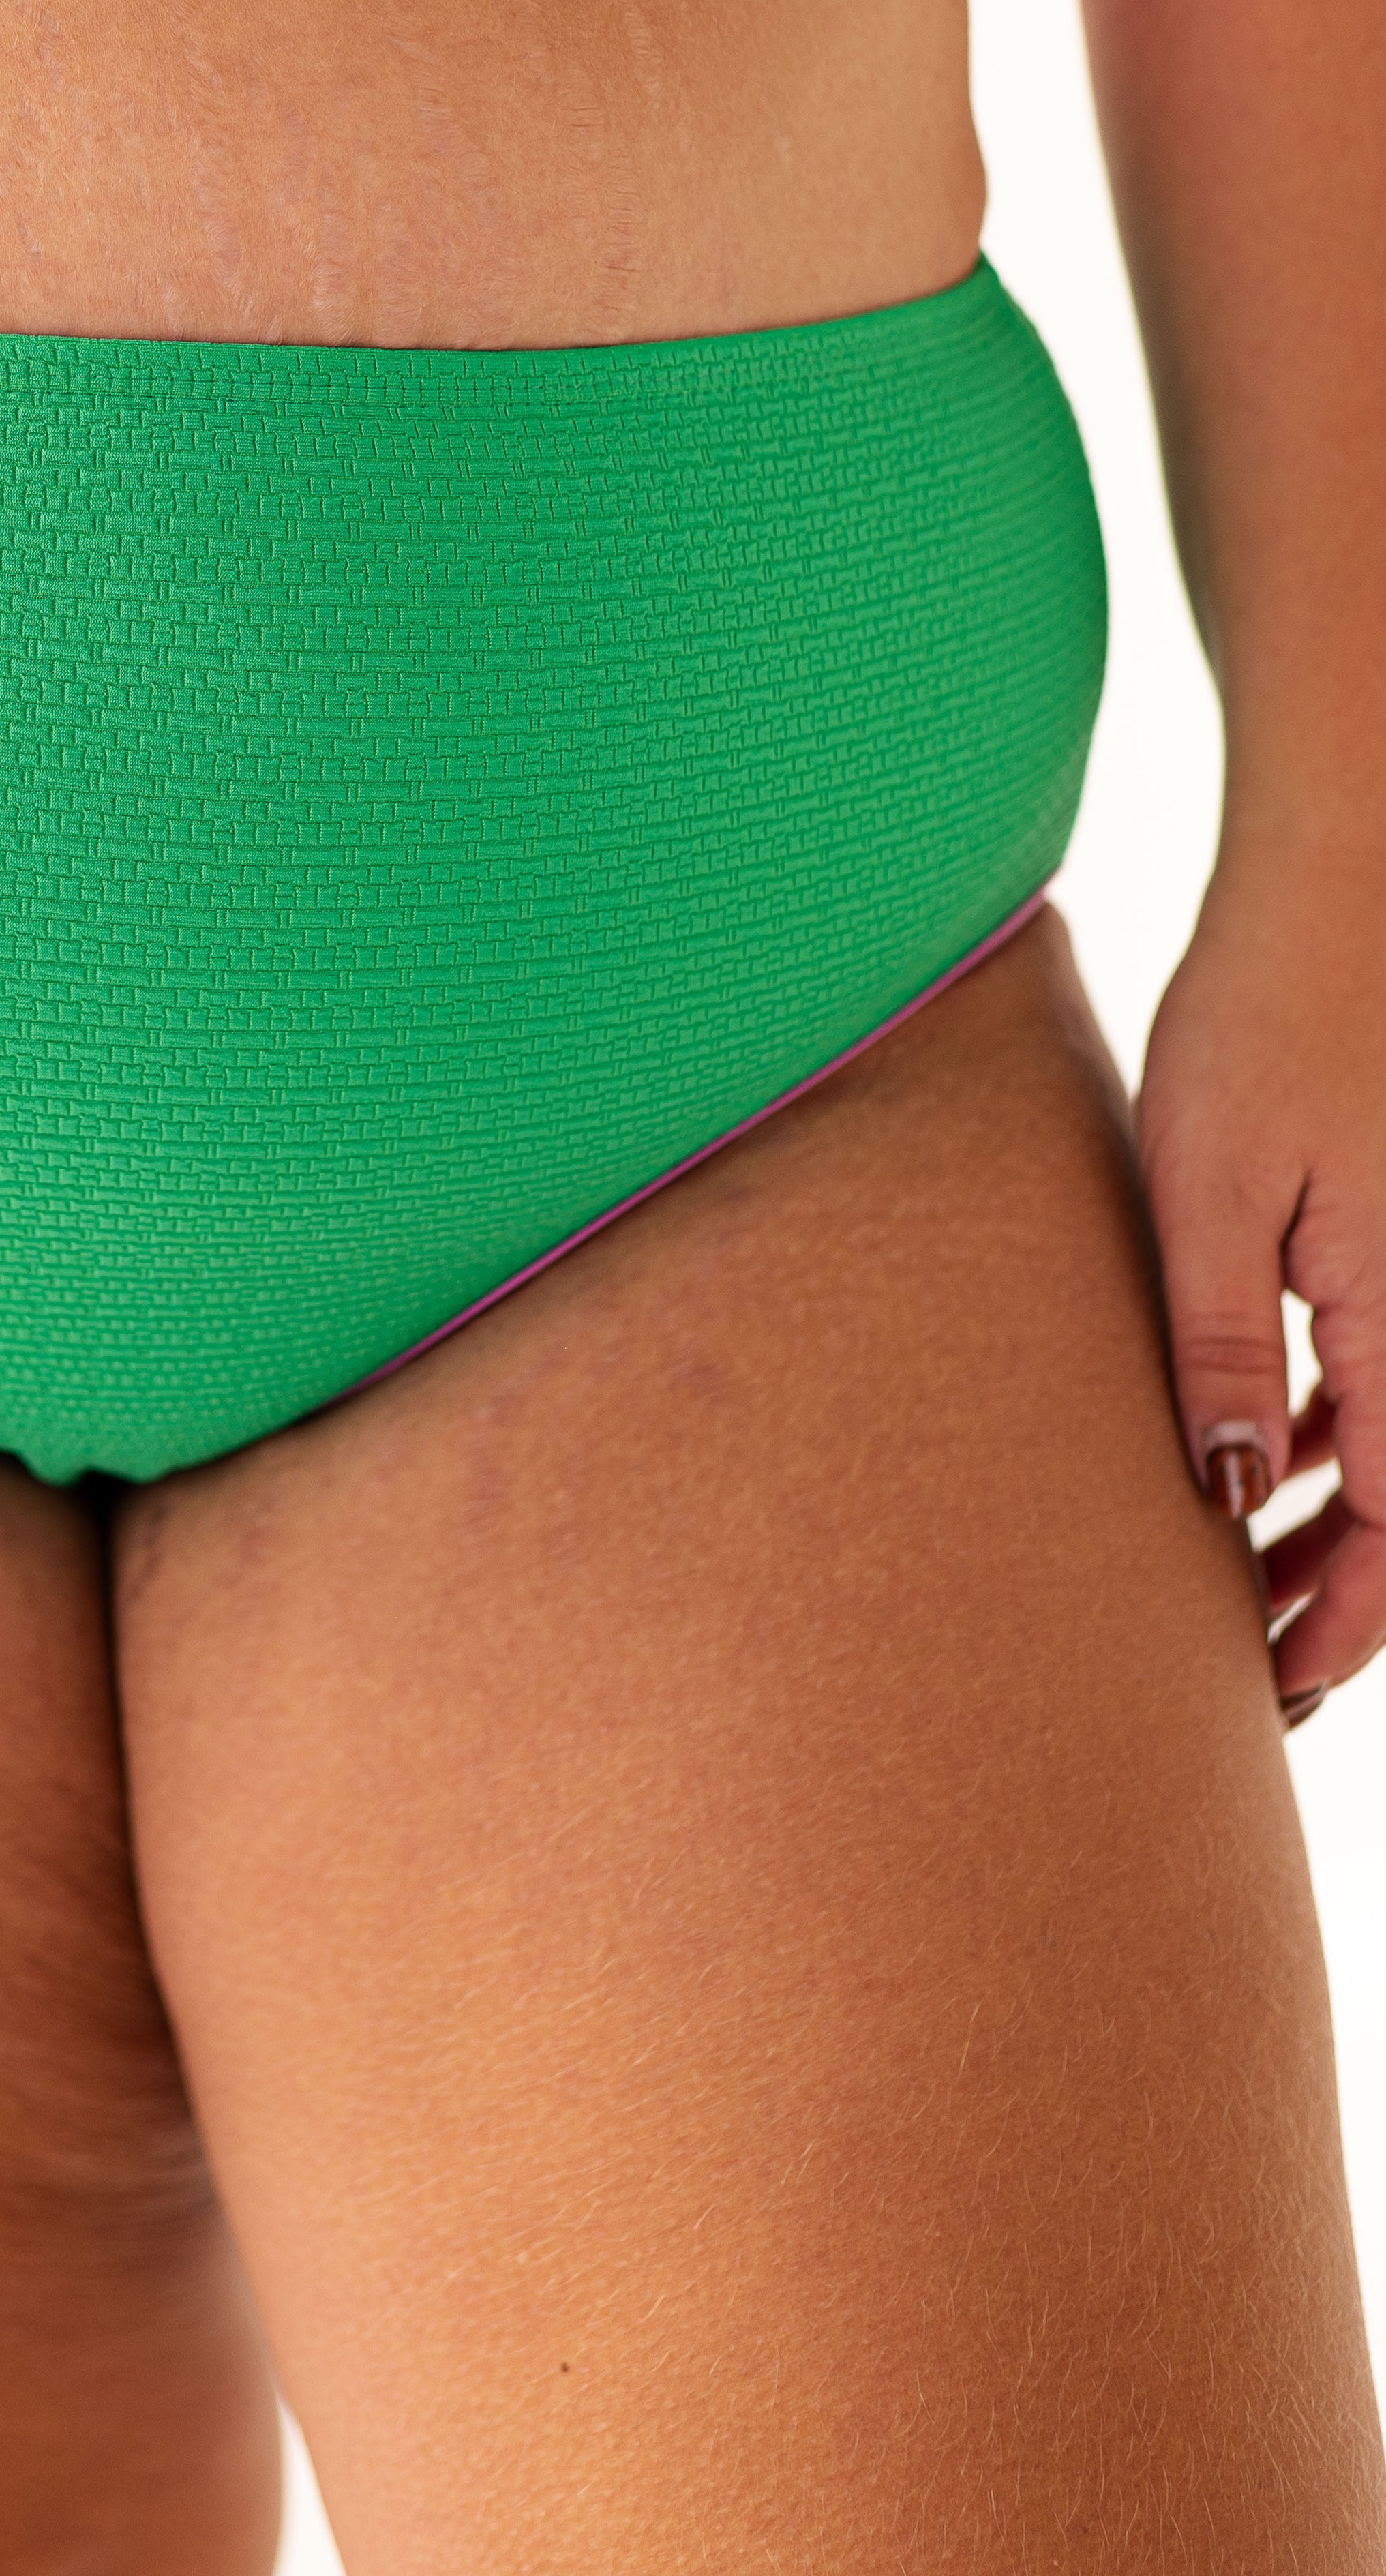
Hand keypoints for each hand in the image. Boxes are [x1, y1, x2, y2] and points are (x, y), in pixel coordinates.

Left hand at [1139, 842, 1385, 1724]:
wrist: (1347, 880)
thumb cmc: (1264, 1011)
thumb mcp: (1207, 1182)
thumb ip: (1216, 1341)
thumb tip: (1217, 1491)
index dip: (1339, 1626)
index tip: (1274, 1695)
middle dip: (1335, 1593)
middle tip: (1246, 1667)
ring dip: (1328, 1518)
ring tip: (1235, 1581)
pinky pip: (1375, 1368)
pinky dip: (1324, 1432)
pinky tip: (1250, 1458)